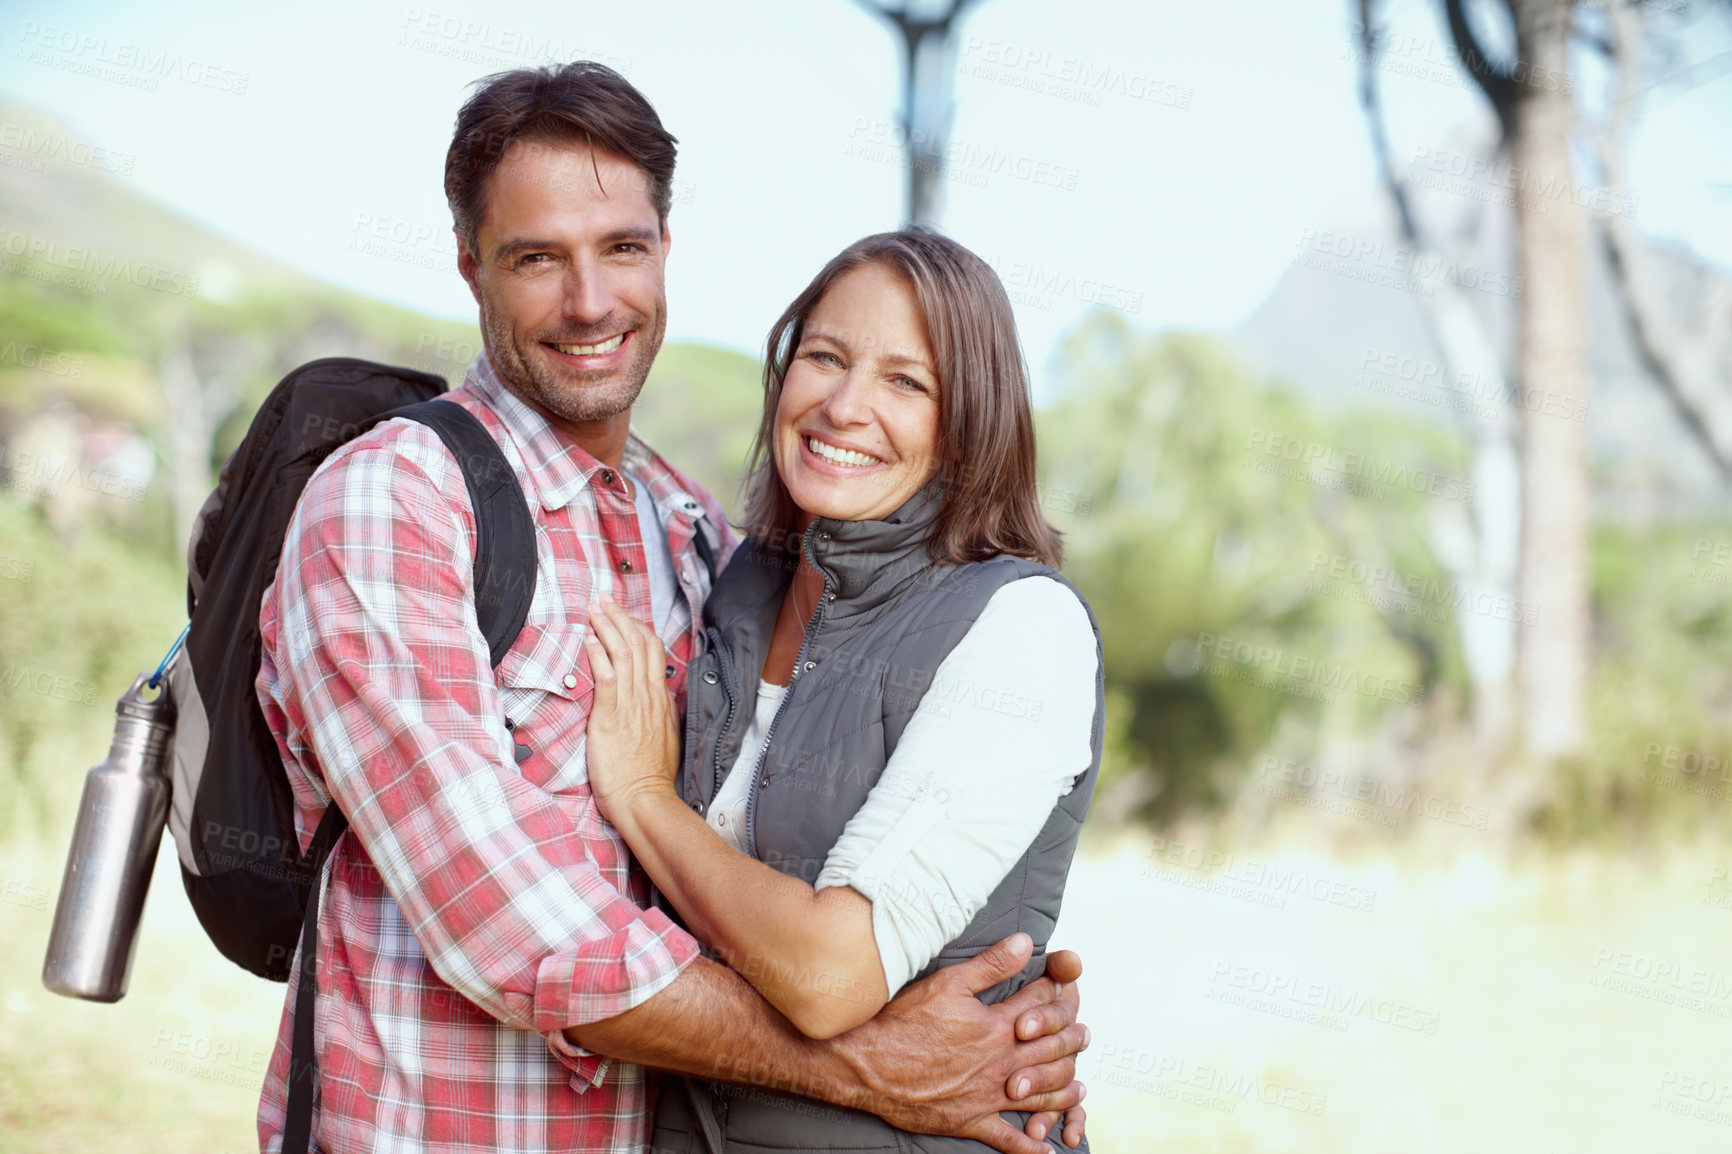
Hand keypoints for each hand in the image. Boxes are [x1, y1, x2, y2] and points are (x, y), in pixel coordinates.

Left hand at [583, 597, 680, 824]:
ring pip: (623, 654)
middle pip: (638, 644)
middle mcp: (648, 696)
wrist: (644, 798)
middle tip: (603, 599)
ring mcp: (631, 705)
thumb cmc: (649, 776)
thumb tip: (651, 699)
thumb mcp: (662, 738)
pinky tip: (589, 640)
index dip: (637, 628)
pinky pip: (607, 678)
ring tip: (594, 609)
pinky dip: (599, 656)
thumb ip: (656, 714)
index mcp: (660, 700)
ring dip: (607, 628)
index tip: (622, 615)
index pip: (653, 651)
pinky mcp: (612, 717)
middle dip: (620, 617)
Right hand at [833, 932, 1087, 1153]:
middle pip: (1051, 1051)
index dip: (1057, 994)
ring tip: (1080, 1087)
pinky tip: (1049, 1152)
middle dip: (1072, 1040)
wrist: (867, 1065)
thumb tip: (1027, 942)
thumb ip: (991, 965)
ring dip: (1065, 1090)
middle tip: (1085, 1036)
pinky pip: (1008, 1140)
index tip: (1068, 987)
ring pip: (1041, 1095)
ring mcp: (988, 1095)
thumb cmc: (903, 1021)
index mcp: (997, 1026)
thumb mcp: (948, 983)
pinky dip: (1031, 1149)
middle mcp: (1000, 1063)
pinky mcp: (970, 1120)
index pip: (1040, 1006)